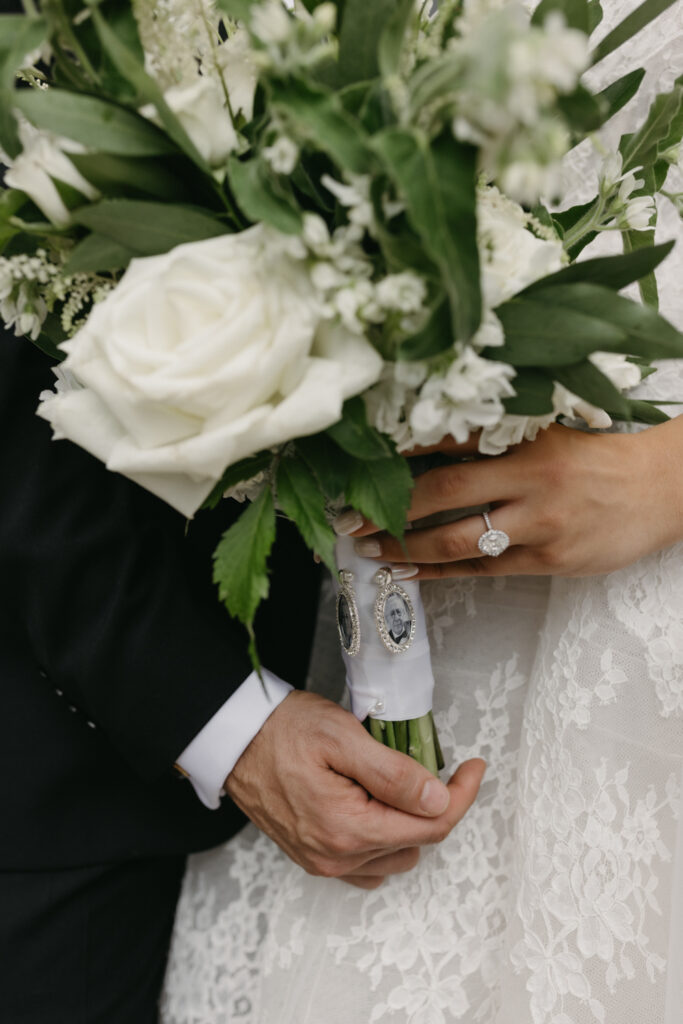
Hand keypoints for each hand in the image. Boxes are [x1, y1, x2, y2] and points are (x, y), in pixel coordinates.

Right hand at [224, 690, 484, 888]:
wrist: (232, 738)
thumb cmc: (281, 730)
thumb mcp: (342, 737)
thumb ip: (394, 773)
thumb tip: (439, 799)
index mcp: (347, 828)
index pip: (431, 826)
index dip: (462, 795)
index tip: (474, 768)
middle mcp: (336, 857)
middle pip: (417, 842)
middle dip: (433, 805)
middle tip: (427, 763)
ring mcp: (323, 861)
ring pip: (396, 855)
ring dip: (408, 823)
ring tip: (394, 780)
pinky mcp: (314, 857)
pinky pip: (368, 864)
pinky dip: (384, 839)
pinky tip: (376, 806)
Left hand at [348, 420, 682, 578]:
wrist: (661, 490)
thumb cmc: (596, 457)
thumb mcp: (548, 433)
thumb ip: (494, 441)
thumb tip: (423, 450)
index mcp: (527, 436)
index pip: (451, 439)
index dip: (401, 453)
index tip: (361, 461)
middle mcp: (531, 479)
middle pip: (444, 493)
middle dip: (389, 507)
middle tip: (349, 516)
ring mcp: (541, 524)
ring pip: (458, 540)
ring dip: (406, 548)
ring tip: (370, 549)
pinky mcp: (550, 560)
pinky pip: (482, 569)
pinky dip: (441, 572)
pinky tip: (409, 573)